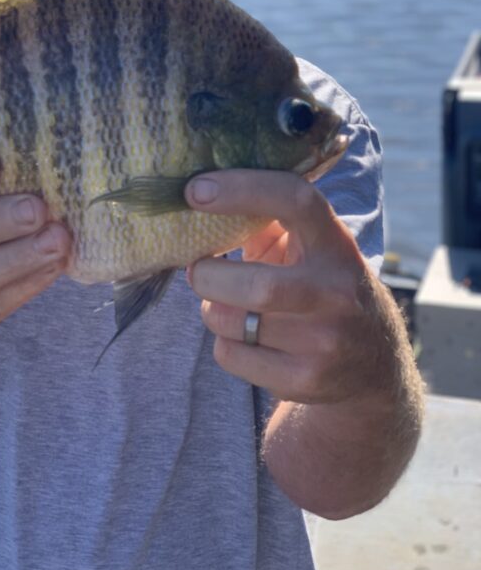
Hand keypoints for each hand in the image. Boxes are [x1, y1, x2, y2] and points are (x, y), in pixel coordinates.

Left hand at [185, 169, 395, 406]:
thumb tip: (203, 199)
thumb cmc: (320, 287)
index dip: (242, 189)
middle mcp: (337, 290)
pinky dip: (223, 343)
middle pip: (257, 286)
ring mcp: (326, 340)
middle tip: (196, 269)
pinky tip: (241, 337)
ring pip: (234, 323)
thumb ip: (266, 222)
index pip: (295, 201)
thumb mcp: (308, 247)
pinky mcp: (307, 379)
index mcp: (335, 244)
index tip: (195, 190)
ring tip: (219, 303)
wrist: (375, 365)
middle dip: (207, 275)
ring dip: (211, 309)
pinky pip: (232, 356)